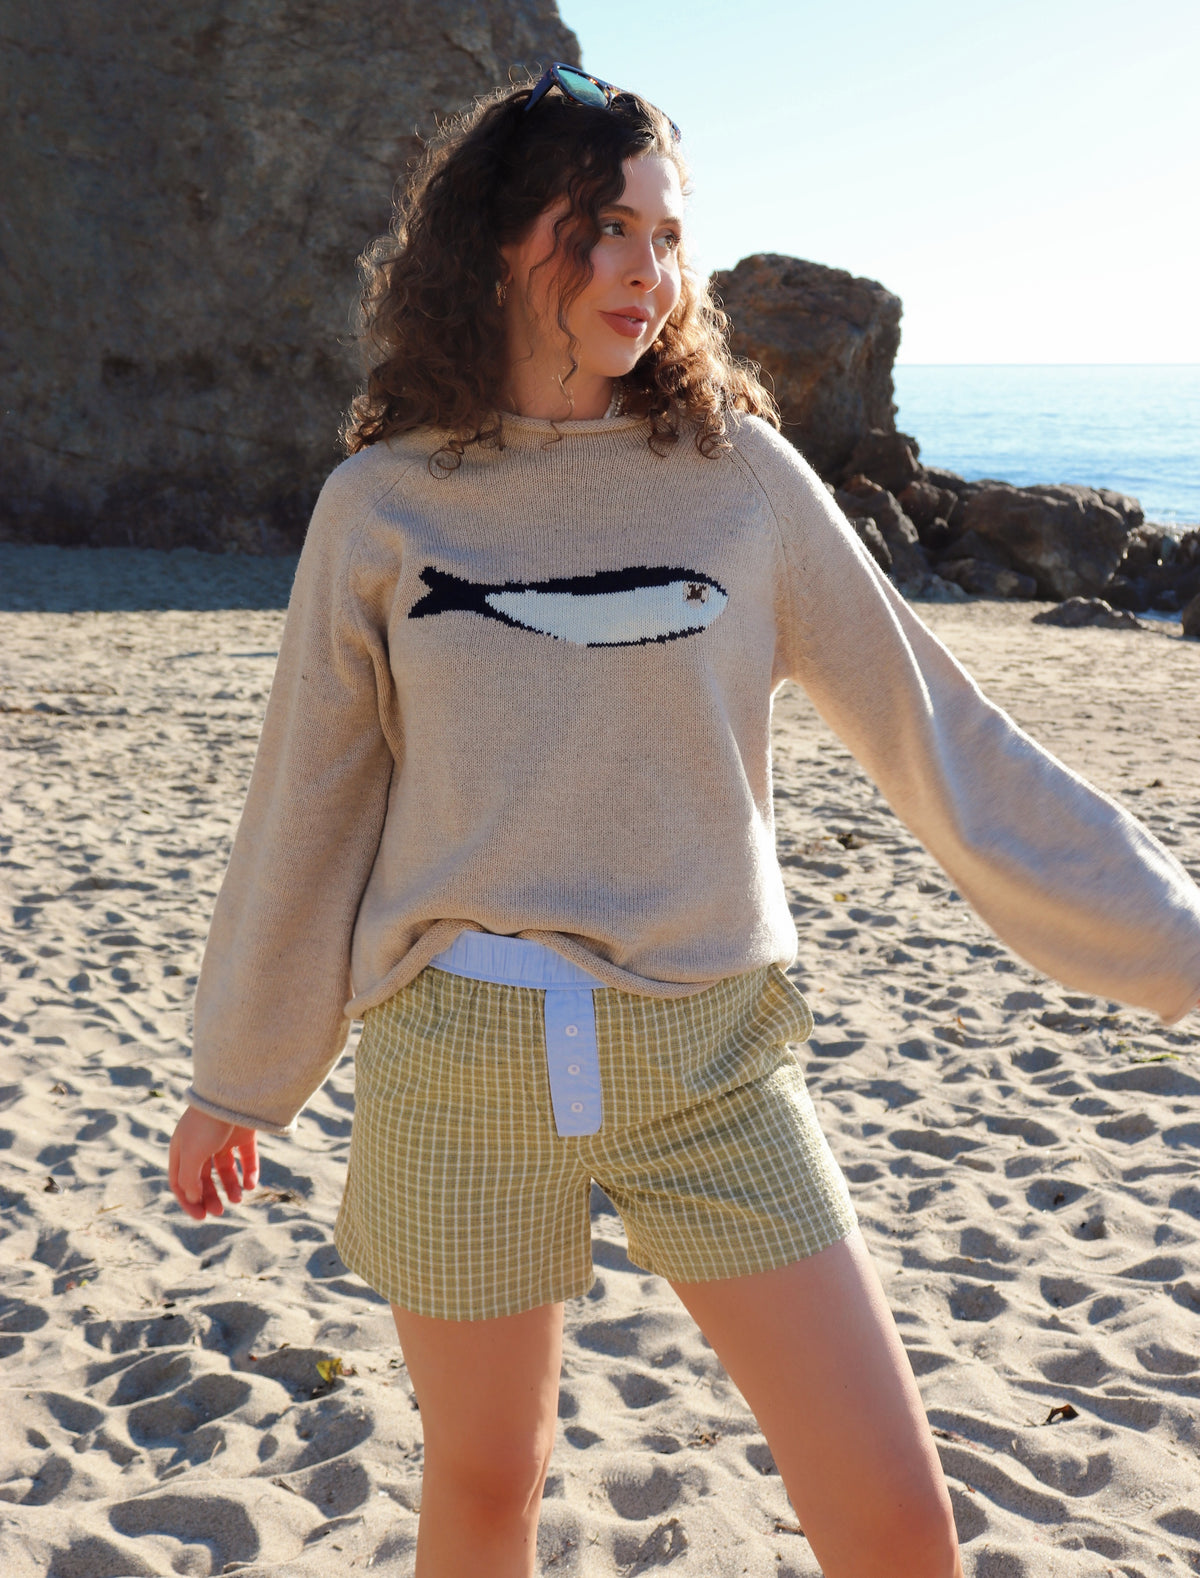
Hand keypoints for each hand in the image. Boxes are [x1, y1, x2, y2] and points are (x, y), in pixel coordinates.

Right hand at [169, 1105, 259, 1220]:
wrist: (233, 1093)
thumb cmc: (207, 1124)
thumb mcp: (192, 1154)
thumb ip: (189, 1179)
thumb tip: (194, 1198)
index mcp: (182, 1149)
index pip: (180, 1181)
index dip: (189, 1200)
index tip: (201, 1216)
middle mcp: (201, 1145)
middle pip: (203, 1178)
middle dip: (210, 1196)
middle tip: (220, 1211)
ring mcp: (223, 1138)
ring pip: (226, 1169)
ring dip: (231, 1186)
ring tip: (238, 1199)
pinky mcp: (243, 1134)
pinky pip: (246, 1158)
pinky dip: (249, 1172)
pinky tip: (251, 1185)